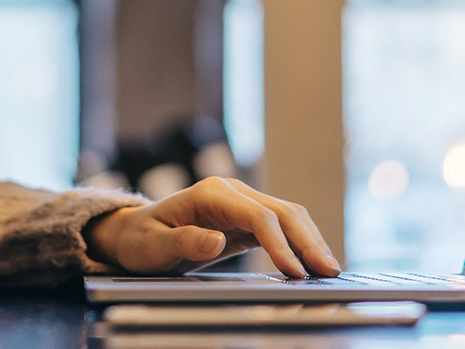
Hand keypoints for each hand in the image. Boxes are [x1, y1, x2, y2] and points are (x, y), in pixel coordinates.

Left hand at [82, 177, 341, 278]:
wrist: (135, 233)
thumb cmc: (141, 240)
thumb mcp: (153, 246)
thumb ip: (184, 241)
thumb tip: (217, 240)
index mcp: (211, 193)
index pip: (258, 215)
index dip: (280, 243)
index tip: (294, 272)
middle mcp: (232, 192)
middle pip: (282, 211)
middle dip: (308, 241)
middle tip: (329, 272)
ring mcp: (242, 204)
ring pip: (288, 217)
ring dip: (310, 241)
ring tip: (329, 270)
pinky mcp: (246, 220)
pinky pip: (281, 229)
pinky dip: (300, 244)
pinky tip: (312, 264)